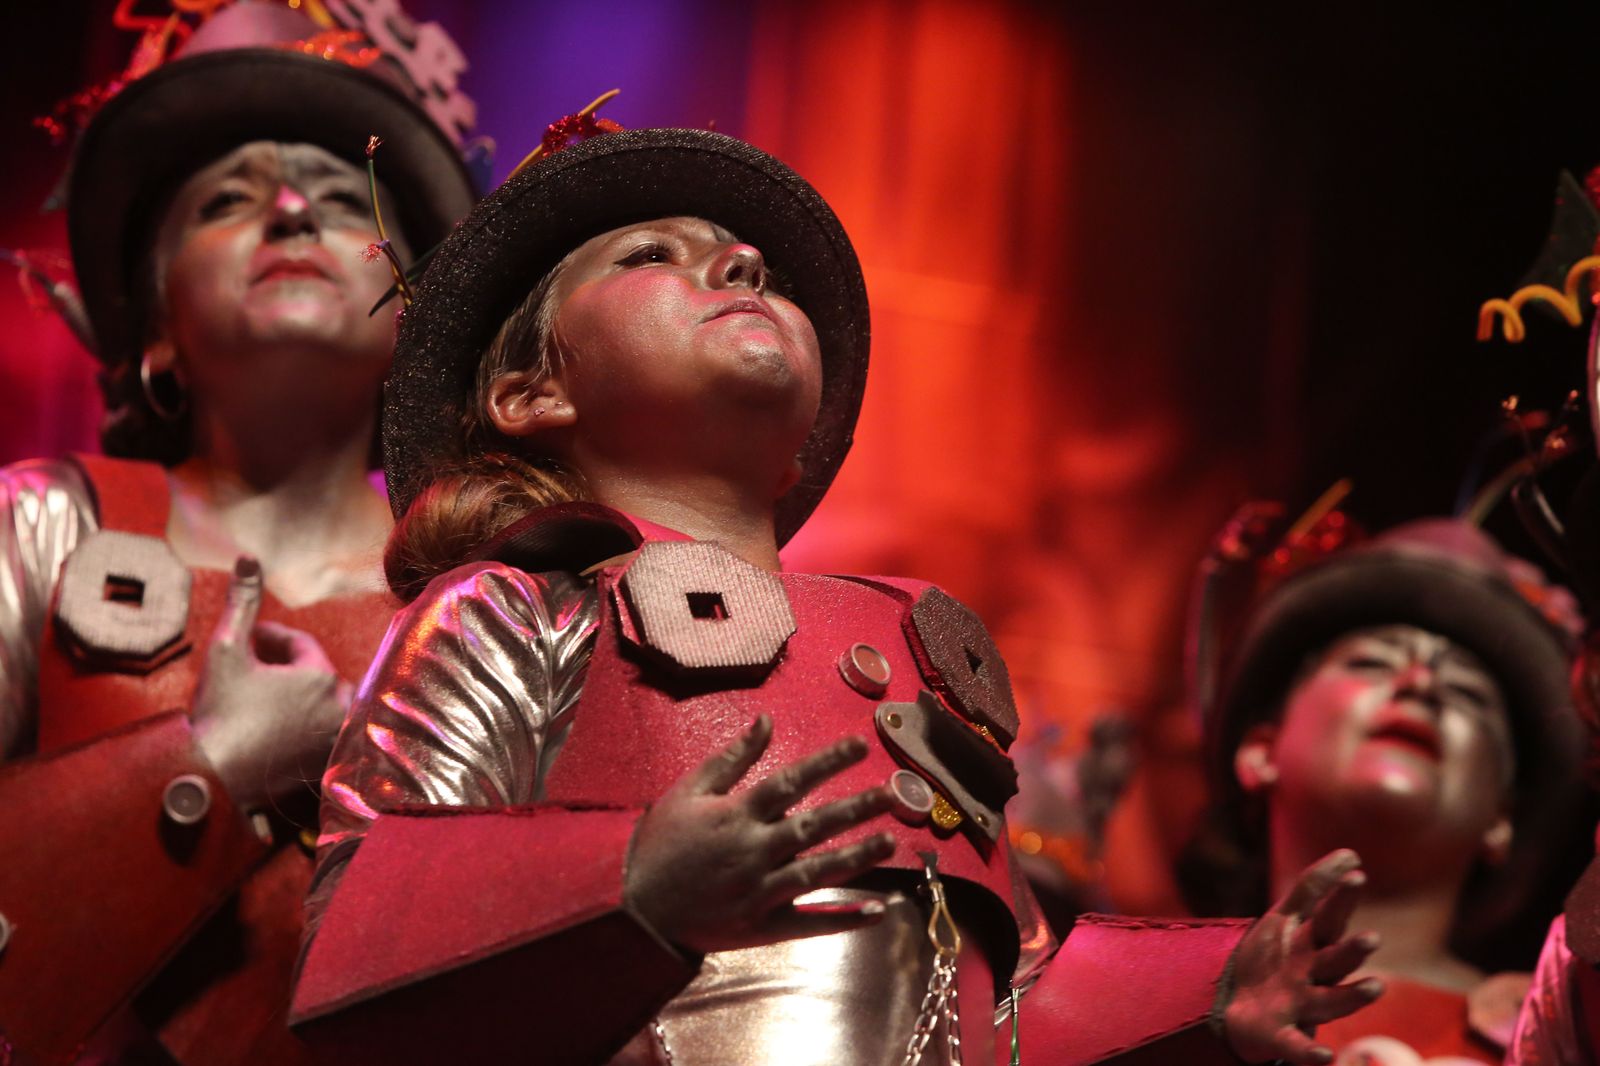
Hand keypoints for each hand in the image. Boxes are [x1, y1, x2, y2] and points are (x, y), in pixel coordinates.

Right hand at [192, 556, 351, 811]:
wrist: (211, 779)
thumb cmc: (217, 714)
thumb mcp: (225, 650)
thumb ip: (242, 603)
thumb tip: (249, 558)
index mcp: (321, 675)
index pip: (301, 645)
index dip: (271, 640)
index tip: (247, 643)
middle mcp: (339, 706)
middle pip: (317, 674)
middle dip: (287, 668)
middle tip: (252, 672)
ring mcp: (335, 739)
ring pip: (324, 704)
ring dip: (300, 698)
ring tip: (262, 701)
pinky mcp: (327, 766)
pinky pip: (323, 735)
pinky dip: (306, 728)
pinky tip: (275, 731)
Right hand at [624, 714, 896, 954]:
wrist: (635, 908)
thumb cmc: (660, 843)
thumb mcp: (688, 791)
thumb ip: (731, 758)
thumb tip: (765, 719)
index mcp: (737, 815)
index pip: (790, 781)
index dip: (827, 762)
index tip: (860, 746)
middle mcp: (754, 850)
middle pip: (814, 825)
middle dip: (857, 808)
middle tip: (896, 794)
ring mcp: (760, 891)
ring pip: (818, 871)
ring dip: (858, 857)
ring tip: (891, 842)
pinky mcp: (762, 926)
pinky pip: (809, 924)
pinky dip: (844, 919)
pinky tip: (877, 912)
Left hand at [1224, 849, 1383, 1064]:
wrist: (1240, 1006)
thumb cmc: (1274, 959)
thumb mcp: (1285, 918)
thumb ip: (1312, 887)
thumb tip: (1351, 854)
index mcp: (1313, 946)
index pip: (1331, 918)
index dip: (1342, 898)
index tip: (1356, 873)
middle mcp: (1314, 976)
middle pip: (1337, 960)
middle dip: (1353, 951)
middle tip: (1372, 938)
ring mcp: (1302, 1006)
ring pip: (1332, 1002)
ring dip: (1352, 996)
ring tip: (1374, 987)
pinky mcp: (1283, 1035)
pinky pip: (1298, 1045)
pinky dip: (1311, 1052)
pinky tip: (1326, 1056)